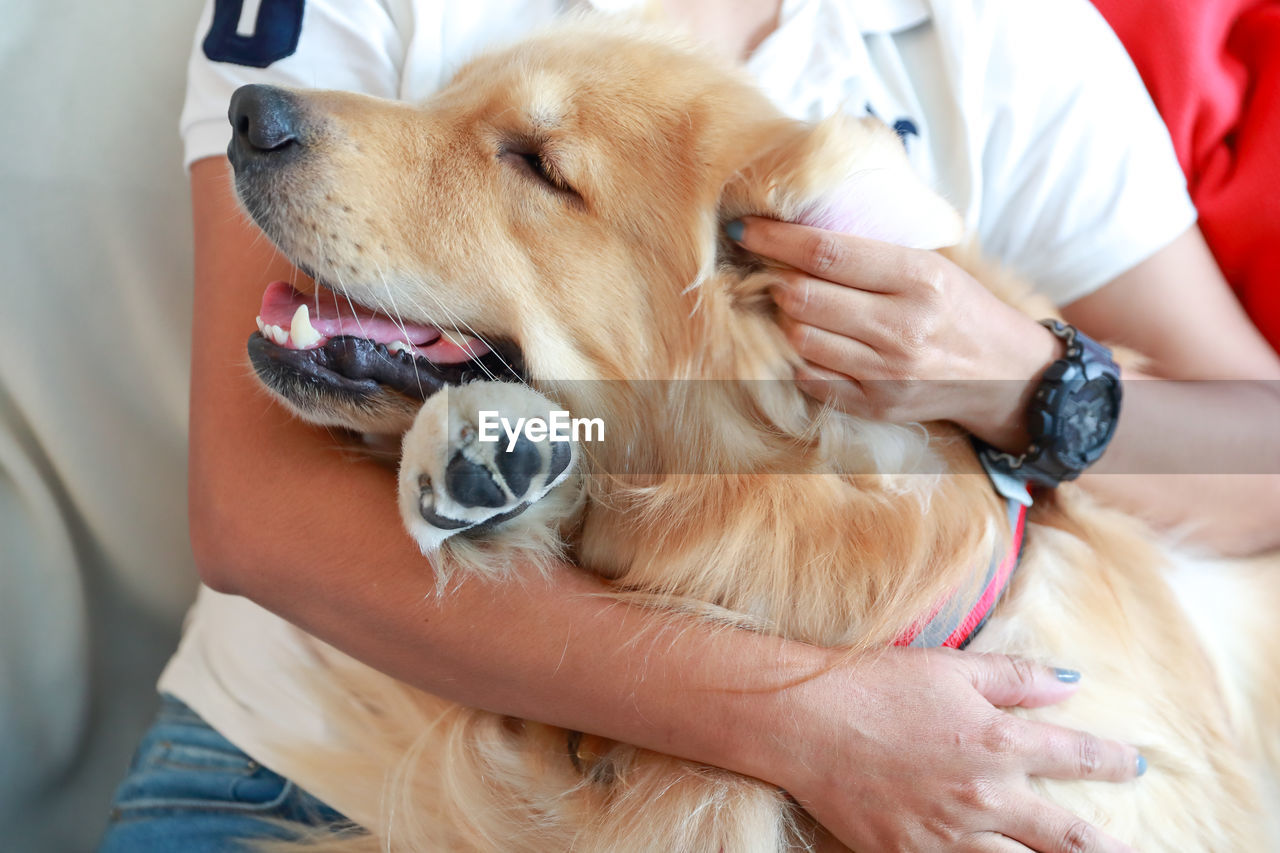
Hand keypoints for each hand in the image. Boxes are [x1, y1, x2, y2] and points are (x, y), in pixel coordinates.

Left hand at [731, 216, 1059, 451]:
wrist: (1006, 373)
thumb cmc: (959, 308)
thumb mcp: (931, 265)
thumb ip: (871, 251)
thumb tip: (795, 232)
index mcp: (918, 277)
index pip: (826, 252)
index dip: (775, 239)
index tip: (743, 228)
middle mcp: (902, 327)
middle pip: (802, 297)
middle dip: (772, 279)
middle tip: (766, 271)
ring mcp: (887, 373)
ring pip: (799, 338)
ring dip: (783, 319)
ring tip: (789, 306)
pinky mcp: (875, 407)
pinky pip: (810, 378)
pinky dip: (798, 357)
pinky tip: (808, 342)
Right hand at [779, 647, 1142, 851]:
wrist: (801, 720)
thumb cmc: (873, 684)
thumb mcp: (949, 667)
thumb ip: (1016, 678)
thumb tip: (1071, 682)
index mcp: (996, 742)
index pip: (1076, 757)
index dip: (1112, 762)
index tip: (1132, 765)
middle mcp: (983, 796)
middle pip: (1066, 837)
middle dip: (1105, 846)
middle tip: (1127, 850)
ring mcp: (947, 835)